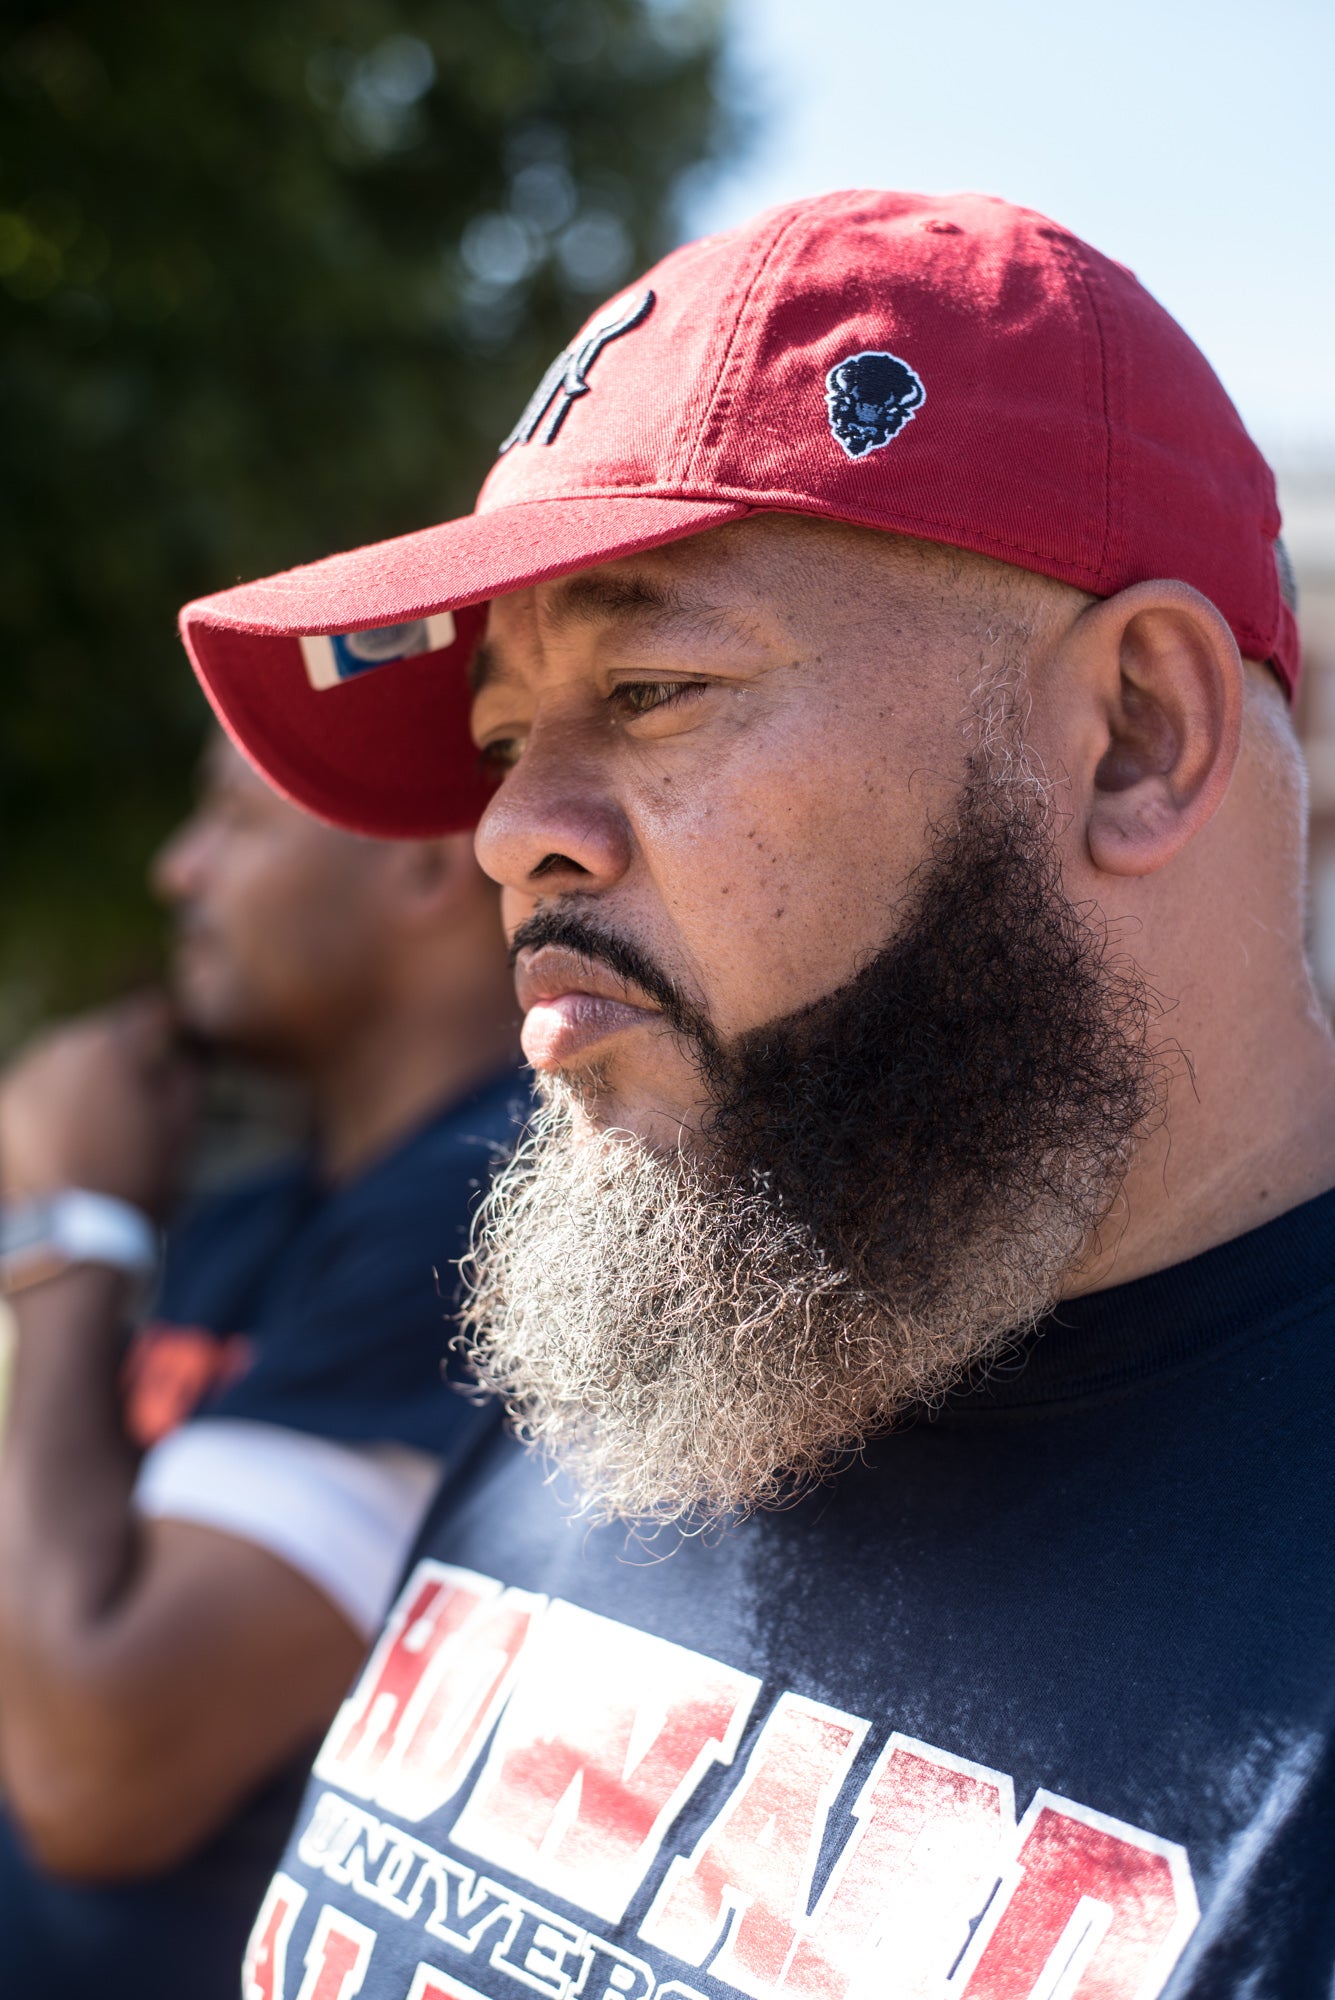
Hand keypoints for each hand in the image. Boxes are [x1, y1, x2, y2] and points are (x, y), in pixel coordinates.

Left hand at [0, 994, 199, 1217]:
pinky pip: (44, 1083)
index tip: (186, 1038)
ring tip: (108, 1110)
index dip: (174, 1025)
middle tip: (146, 1081)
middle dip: (126, 1051)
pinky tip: (76, 1127)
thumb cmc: (137, 1177)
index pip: (152, 1014)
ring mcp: (28, 1071)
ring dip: (90, 1073)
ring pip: (71, 1057)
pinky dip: (62, 1097)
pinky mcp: (6, 1101)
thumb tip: (184, 1054)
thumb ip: (187, 1075)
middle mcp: (64, 1044)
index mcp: (113, 1044)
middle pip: (106, 1033)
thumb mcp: (183, 1127)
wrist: (69, 1233)